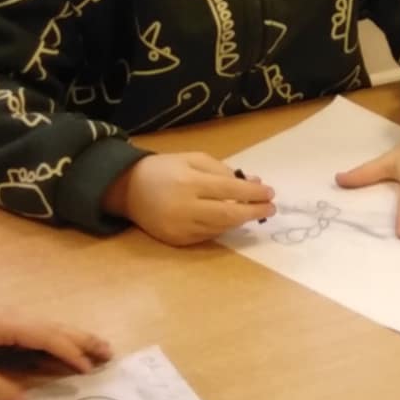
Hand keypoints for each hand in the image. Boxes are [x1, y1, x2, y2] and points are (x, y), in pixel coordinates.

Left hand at [0, 301, 109, 399]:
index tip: (89, 368)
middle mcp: (7, 317)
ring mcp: (2, 320)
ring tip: (96, 350)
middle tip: (111, 354)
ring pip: (46, 328)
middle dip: (82, 340)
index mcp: (2, 323)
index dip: (69, 352)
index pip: (45, 336)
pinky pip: (34, 333)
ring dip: (71, 339)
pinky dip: (54, 341)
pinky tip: (60, 350)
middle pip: (53, 327)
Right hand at [115, 153, 274, 246]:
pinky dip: (222, 227)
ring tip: (253, 212)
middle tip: (271, 208)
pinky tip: (229, 219)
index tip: (270, 192)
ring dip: (241, 220)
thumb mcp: (192, 159)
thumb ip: (222, 170)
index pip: (230, 190)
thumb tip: (254, 183)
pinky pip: (208, 236)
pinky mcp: (177, 240)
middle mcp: (185, 208)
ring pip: (221, 227)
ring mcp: (181, 227)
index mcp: (189, 182)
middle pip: (229, 214)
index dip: (254, 193)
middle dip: (254, 211)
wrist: (128, 189)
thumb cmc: (164, 169)